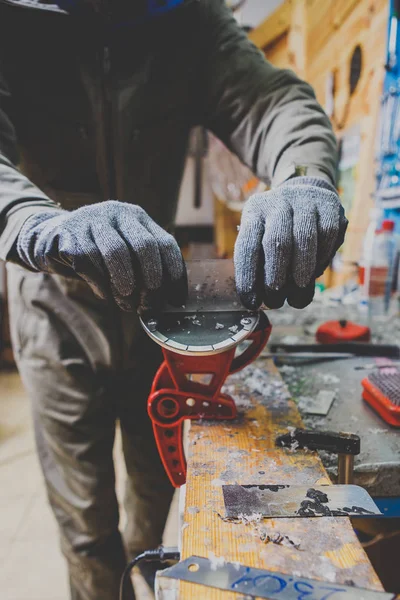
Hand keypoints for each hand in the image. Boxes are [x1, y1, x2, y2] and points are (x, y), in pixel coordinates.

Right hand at [17, 200, 186, 310]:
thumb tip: (169, 298)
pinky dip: (101, 285)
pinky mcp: (69, 234)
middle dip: (151, 278)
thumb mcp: (125, 250)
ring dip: (125, 284)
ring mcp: (91, 220)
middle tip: (150, 300)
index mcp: (137, 217)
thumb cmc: (99, 250)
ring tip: (128, 303)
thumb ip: (145, 266)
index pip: (165, 242)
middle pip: (144, 245)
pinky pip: (89, 262)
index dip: (174, 273)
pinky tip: (105, 295)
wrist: (53, 237)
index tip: (175, 299)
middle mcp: (116, 212)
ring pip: (116, 252)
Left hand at [234, 177, 347, 308]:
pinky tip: (316, 270)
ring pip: (304, 238)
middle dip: (276, 275)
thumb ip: (261, 265)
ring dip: (302, 270)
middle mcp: (278, 202)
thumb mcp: (262, 238)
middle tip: (276, 298)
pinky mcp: (330, 205)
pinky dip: (321, 257)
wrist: (307, 192)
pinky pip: (327, 234)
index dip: (248, 276)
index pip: (247, 245)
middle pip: (277, 242)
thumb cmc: (279, 228)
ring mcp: (305, 201)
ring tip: (298, 290)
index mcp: (255, 211)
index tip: (252, 301)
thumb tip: (261, 303)